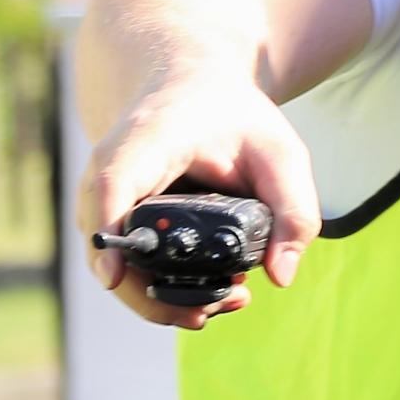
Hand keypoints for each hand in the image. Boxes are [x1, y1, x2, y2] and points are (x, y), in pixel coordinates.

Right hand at [76, 74, 318, 330]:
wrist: (193, 89)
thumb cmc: (235, 119)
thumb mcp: (281, 155)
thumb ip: (294, 212)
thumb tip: (280, 277)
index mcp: (148, 141)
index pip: (114, 185)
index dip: (109, 231)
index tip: (114, 275)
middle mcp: (111, 169)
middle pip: (104, 242)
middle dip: (150, 291)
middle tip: (213, 309)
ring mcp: (104, 198)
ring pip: (110, 263)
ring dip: (156, 297)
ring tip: (225, 300)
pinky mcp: (112, 219)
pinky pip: (123, 262)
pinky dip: (156, 286)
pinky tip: (207, 294)